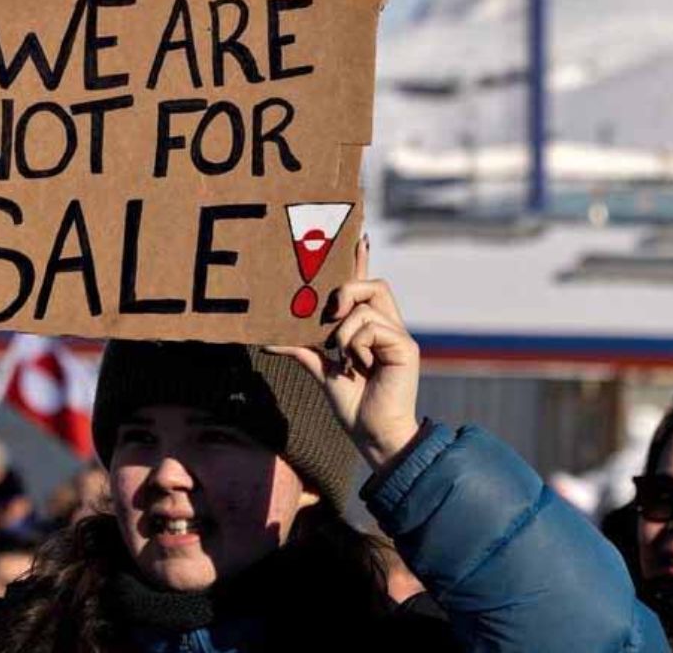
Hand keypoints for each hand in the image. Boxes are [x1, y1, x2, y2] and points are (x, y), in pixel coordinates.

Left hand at [267, 236, 420, 471]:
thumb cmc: (353, 406)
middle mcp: (388, 327)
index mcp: (371, 329)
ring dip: (343, 330)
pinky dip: (355, 342)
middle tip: (329, 315)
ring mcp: (398, 336)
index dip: (361, 262)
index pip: (367, 287)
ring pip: (368, 304)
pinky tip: (356, 364)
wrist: (372, 434)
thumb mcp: (322, 371)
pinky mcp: (406, 346)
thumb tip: (266, 339)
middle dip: (346, 289)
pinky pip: (372, 325)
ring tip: (341, 356)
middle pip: (373, 284)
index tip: (356, 237)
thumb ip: (302, 349)